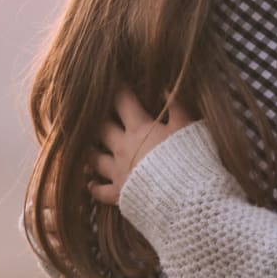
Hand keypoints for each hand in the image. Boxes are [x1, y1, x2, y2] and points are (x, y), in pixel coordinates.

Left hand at [87, 87, 193, 205]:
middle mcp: (124, 147)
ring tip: (85, 145)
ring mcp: (119, 172)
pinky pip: (100, 190)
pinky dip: (93, 186)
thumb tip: (166, 87)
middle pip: (101, 128)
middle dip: (96, 117)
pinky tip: (89, 183)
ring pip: (94, 158)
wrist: (186, 198)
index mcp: (140, 129)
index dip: (118, 89)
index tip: (114, 79)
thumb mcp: (189, 127)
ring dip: (89, 150)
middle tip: (91, 110)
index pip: (124, 102)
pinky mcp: (120, 194)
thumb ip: (177, 106)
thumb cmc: (191, 160)